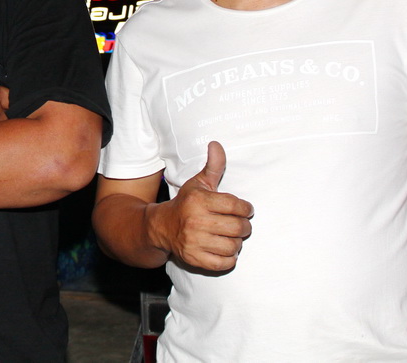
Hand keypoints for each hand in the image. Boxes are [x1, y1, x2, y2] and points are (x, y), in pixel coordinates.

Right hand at [147, 141, 253, 271]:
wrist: (160, 227)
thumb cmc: (185, 204)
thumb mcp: (198, 184)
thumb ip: (212, 166)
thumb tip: (216, 144)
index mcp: (198, 200)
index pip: (237, 206)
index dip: (246, 208)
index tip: (244, 210)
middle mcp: (196, 221)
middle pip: (238, 227)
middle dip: (244, 226)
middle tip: (239, 224)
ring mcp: (194, 241)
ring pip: (234, 246)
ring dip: (236, 242)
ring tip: (230, 236)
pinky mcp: (194, 258)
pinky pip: (225, 263)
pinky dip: (229, 258)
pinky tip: (223, 248)